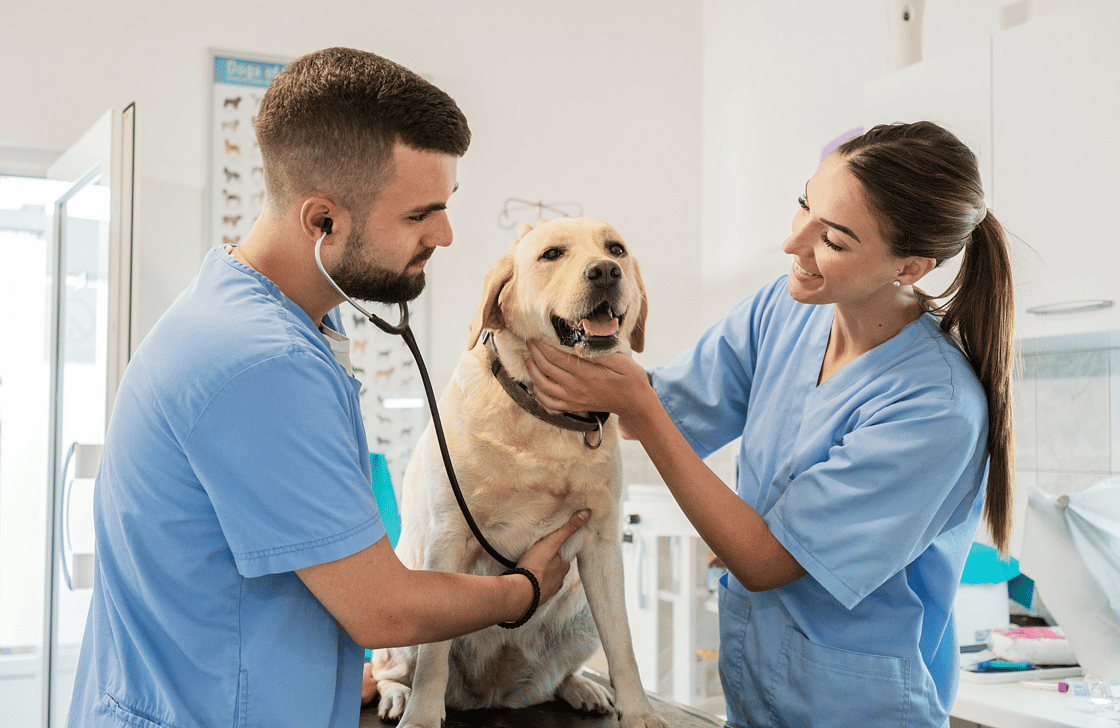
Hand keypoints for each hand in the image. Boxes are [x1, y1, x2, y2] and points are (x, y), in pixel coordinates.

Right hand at [515, 509, 589, 604]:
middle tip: (536, 555)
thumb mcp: (552, 542)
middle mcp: (559, 581)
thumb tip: (587, 513)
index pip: (563, 556)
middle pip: (554, 568)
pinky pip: (535, 588)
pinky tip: (525, 579)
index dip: (556, 550)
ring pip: (545, 579)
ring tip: (529, 567)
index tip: (548, 546)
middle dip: (548, 563)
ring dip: (539, 574)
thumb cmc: (536, 566)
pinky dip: (532, 583)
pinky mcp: (535, 599)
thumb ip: (568, 529)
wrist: (521, 592)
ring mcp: (547, 591)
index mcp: (564, 567)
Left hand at [526, 340, 654, 431]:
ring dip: (531, 370)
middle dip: (534, 353)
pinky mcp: (573, 407)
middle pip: (546, 368)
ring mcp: (573, 400)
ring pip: (542, 386)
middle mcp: (576, 388)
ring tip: (528, 357)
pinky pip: (548, 403)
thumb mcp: (622, 361)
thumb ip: (600, 352)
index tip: (535, 334)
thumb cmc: (631, 379)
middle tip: (529, 340)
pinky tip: (535, 382)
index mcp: (587, 374)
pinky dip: (538, 393)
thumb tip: (580, 341)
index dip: (542, 345)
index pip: (556, 357)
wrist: (635, 404)